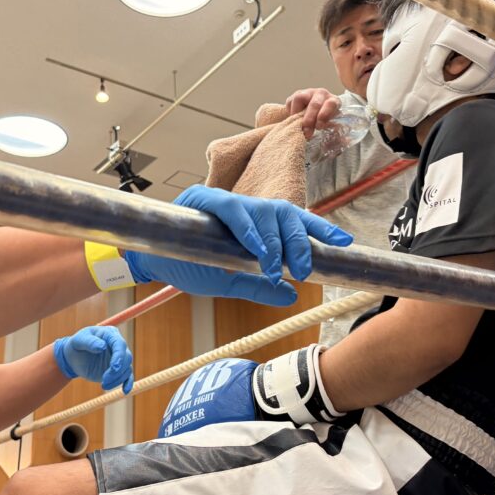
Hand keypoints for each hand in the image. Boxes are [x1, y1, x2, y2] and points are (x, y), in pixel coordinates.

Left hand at [53, 326, 133, 393]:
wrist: (74, 357)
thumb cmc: (76, 345)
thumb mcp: (78, 340)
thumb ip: (89, 342)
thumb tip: (102, 346)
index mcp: (110, 334)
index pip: (120, 344)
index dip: (119, 356)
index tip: (114, 367)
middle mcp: (117, 346)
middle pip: (126, 358)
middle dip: (117, 371)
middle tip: (104, 380)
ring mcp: (118, 358)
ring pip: (126, 369)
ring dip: (117, 379)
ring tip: (104, 385)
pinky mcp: (118, 370)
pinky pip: (127, 376)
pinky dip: (127, 383)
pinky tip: (125, 390)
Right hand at [124, 186, 352, 305]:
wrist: (150, 264)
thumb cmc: (188, 268)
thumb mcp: (229, 282)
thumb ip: (259, 287)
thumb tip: (291, 295)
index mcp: (253, 224)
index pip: (292, 220)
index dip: (319, 228)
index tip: (344, 242)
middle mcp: (243, 207)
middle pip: (284, 212)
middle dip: (299, 240)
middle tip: (306, 268)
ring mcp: (224, 200)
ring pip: (263, 210)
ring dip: (275, 241)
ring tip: (277, 267)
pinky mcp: (204, 199)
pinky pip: (233, 209)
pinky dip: (248, 230)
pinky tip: (257, 251)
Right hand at [285, 88, 341, 138]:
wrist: (313, 114)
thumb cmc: (325, 120)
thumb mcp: (333, 125)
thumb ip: (337, 132)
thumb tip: (346, 141)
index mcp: (333, 101)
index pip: (331, 104)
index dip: (324, 115)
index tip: (319, 126)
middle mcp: (321, 94)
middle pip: (315, 103)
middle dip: (309, 119)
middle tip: (306, 132)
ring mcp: (308, 93)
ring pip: (300, 98)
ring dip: (297, 114)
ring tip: (297, 126)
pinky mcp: (296, 95)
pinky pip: (290, 101)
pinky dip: (290, 112)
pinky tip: (293, 119)